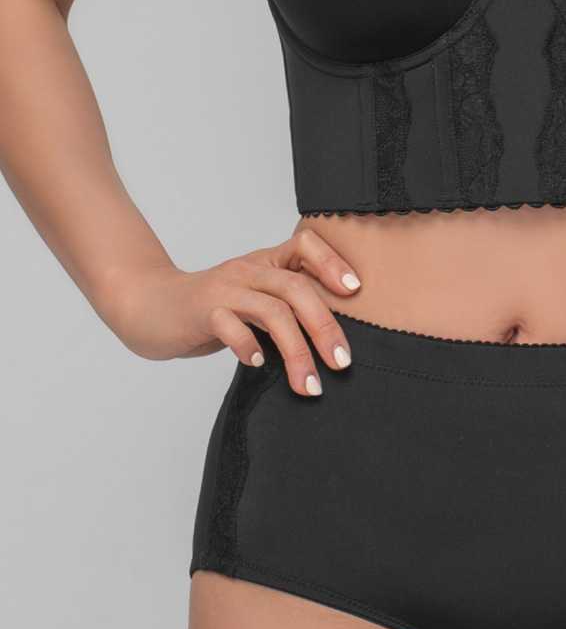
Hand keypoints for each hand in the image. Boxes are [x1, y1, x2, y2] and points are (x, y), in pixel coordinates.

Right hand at [104, 227, 360, 395]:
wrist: (146, 304)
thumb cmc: (209, 308)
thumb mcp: (252, 301)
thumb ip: (285, 309)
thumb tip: (334, 339)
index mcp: (264, 263)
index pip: (304, 244)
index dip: (333, 262)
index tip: (356, 291)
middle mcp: (247, 271)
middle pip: (296, 288)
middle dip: (325, 327)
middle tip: (341, 363)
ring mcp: (223, 290)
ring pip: (272, 311)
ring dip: (296, 351)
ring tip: (308, 384)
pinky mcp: (200, 311)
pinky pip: (229, 325)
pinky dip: (247, 345)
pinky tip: (257, 363)